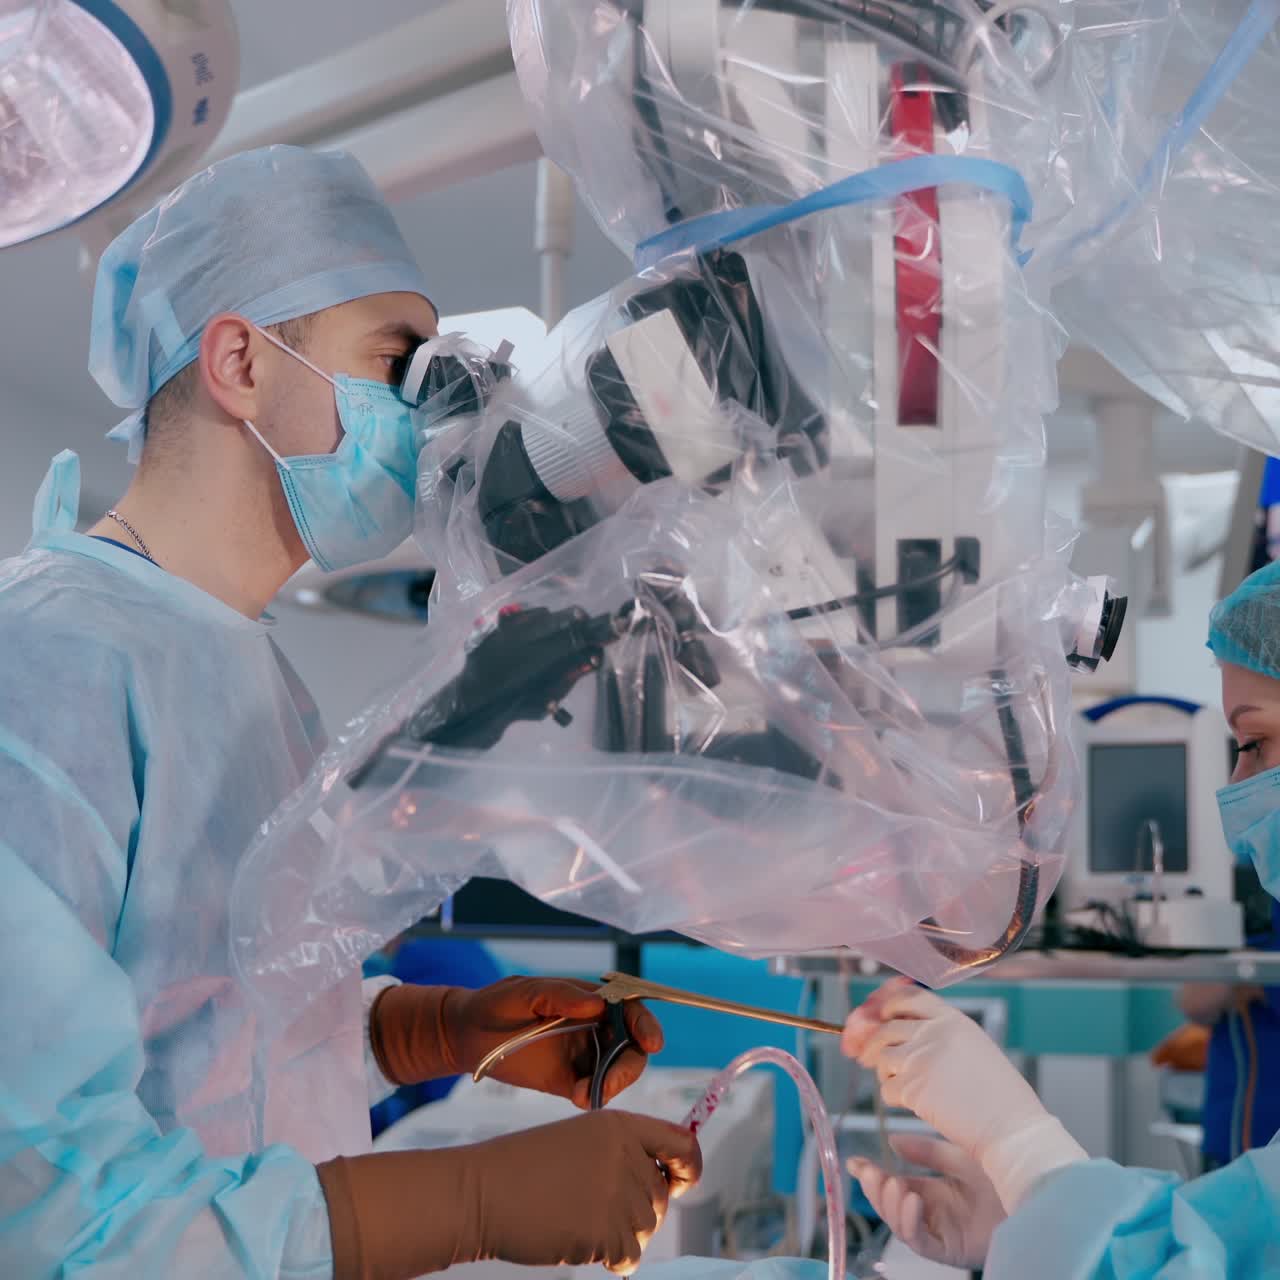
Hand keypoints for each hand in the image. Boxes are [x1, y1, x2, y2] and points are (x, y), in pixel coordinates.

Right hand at [317, 1110, 703, 1278]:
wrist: (482, 1192)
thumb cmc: (525, 1168)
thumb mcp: (580, 1139)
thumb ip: (624, 1152)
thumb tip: (668, 1182)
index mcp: (619, 1125)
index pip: (681, 1143)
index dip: (688, 1166)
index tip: (682, 1180)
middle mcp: (625, 1156)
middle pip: (660, 1196)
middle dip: (636, 1209)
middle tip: (592, 1206)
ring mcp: (616, 1195)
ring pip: (646, 1228)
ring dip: (619, 1234)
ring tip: (577, 1218)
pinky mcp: (604, 1233)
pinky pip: (628, 1257)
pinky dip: (608, 1257)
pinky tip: (577, 1239)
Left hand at [371, 976, 662, 1107]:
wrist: (465, 1036)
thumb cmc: (494, 1005)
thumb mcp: (522, 992)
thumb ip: (558, 994)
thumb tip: (597, 1004)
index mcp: (588, 1000)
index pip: (630, 1008)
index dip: (646, 1024)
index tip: (651, 1043)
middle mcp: (593, 1027)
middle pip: (633, 1046)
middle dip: (631, 1065)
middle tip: (611, 1083)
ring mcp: (583, 1055)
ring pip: (619, 1071)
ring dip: (613, 1084)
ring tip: (582, 1094)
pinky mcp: (569, 1080)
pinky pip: (595, 1091)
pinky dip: (595, 1097)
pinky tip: (577, 1097)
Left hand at [842, 978, 1084, 1210]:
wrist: (1012, 1128)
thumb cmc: (1000, 1095)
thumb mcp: (975, 1048)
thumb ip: (942, 1035)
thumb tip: (902, 1032)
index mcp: (952, 1019)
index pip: (908, 998)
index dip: (888, 1005)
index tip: (880, 1016)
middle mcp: (934, 1033)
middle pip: (886, 1028)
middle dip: (873, 1044)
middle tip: (870, 1058)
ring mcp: (921, 1058)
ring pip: (882, 1057)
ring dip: (885, 1072)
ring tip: (902, 1084)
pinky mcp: (913, 1088)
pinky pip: (887, 1088)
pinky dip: (893, 1096)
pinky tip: (910, 1103)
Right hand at [849, 1134, 1002, 1269]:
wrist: (1032, 1192)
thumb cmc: (1001, 1174)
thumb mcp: (957, 1155)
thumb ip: (925, 1152)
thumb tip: (892, 1141)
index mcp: (934, 1192)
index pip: (895, 1186)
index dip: (872, 1176)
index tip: (854, 1163)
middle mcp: (934, 1214)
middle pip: (892, 1208)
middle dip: (875, 1191)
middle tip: (868, 1172)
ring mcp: (941, 1233)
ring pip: (900, 1225)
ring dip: (889, 1205)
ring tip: (891, 1184)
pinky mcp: (950, 1250)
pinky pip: (921, 1242)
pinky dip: (911, 1222)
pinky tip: (912, 1201)